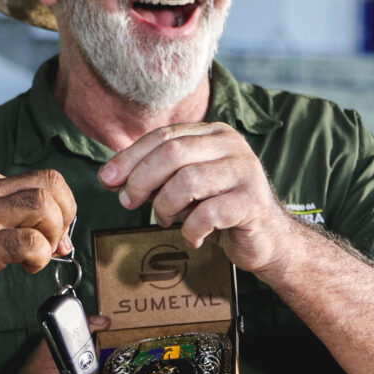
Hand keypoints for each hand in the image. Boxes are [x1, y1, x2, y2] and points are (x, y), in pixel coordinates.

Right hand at [0, 167, 75, 310]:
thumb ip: (11, 215)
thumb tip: (59, 236)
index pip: (41, 179)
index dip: (60, 206)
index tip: (55, 232)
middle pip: (50, 182)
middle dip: (66, 213)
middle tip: (57, 241)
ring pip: (43, 205)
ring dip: (54, 234)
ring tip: (40, 255)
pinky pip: (30, 242)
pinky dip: (40, 256)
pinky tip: (27, 267)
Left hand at [99, 123, 297, 273]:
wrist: (267, 239)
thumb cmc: (220, 210)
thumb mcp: (184, 187)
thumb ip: (154, 177)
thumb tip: (110, 178)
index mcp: (213, 134)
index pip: (164, 136)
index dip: (130, 157)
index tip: (106, 179)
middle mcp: (232, 146)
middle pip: (173, 152)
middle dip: (141, 179)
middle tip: (128, 202)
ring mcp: (245, 172)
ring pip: (188, 180)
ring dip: (165, 205)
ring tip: (165, 220)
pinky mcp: (252, 202)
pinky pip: (208, 213)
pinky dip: (191, 229)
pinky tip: (192, 238)